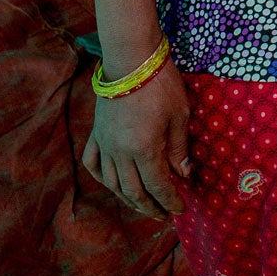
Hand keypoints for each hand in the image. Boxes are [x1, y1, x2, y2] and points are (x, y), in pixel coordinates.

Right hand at [82, 62, 191, 218]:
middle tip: (164, 215)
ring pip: (113, 183)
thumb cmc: (161, 85)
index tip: (180, 210)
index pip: (158, 185)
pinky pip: (93, 163)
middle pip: (133, 191)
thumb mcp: (180, 116)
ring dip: (128, 198)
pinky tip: (112, 183)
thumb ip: (179, 148)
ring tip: (143, 205)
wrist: (131, 60)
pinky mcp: (96, 133)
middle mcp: (120, 153)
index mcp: (144, 150)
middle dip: (150, 206)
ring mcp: (105, 144)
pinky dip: (102, 177)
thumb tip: (183, 174)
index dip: (170, 201)